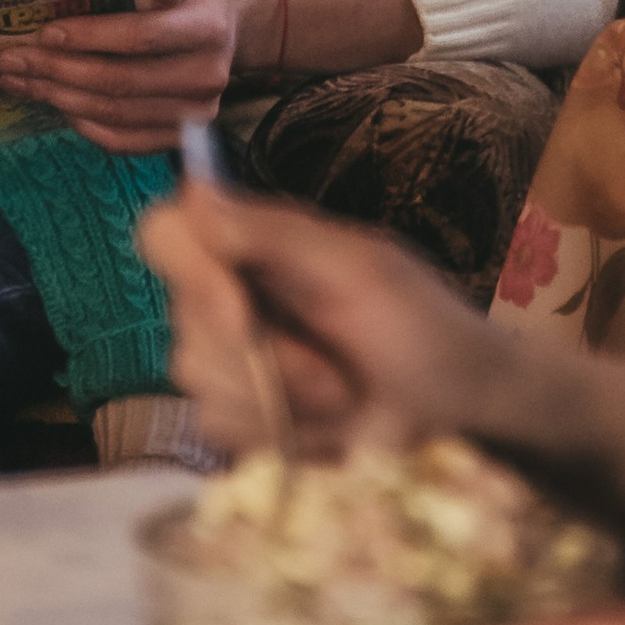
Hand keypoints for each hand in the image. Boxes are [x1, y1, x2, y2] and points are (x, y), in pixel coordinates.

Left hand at [0, 0, 271, 154]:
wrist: (228, 20)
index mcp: (210, 26)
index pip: (143, 37)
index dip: (91, 37)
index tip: (45, 31)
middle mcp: (207, 76)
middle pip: (121, 81)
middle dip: (57, 70)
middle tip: (9, 59)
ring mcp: (196, 112)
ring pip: (116, 114)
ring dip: (59, 98)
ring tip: (18, 80)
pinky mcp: (180, 134)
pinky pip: (125, 141)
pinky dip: (84, 126)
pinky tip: (53, 103)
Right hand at [133, 176, 506, 455]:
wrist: (459, 416)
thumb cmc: (422, 327)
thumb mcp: (359, 270)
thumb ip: (274, 234)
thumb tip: (194, 189)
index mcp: (253, 245)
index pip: (166, 234)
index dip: (188, 272)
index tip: (239, 312)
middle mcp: (228, 297)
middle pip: (184, 321)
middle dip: (265, 359)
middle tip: (336, 374)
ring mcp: (230, 362)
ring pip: (199, 381)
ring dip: (280, 401)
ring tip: (344, 399)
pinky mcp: (239, 419)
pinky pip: (219, 427)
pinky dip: (280, 435)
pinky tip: (327, 431)